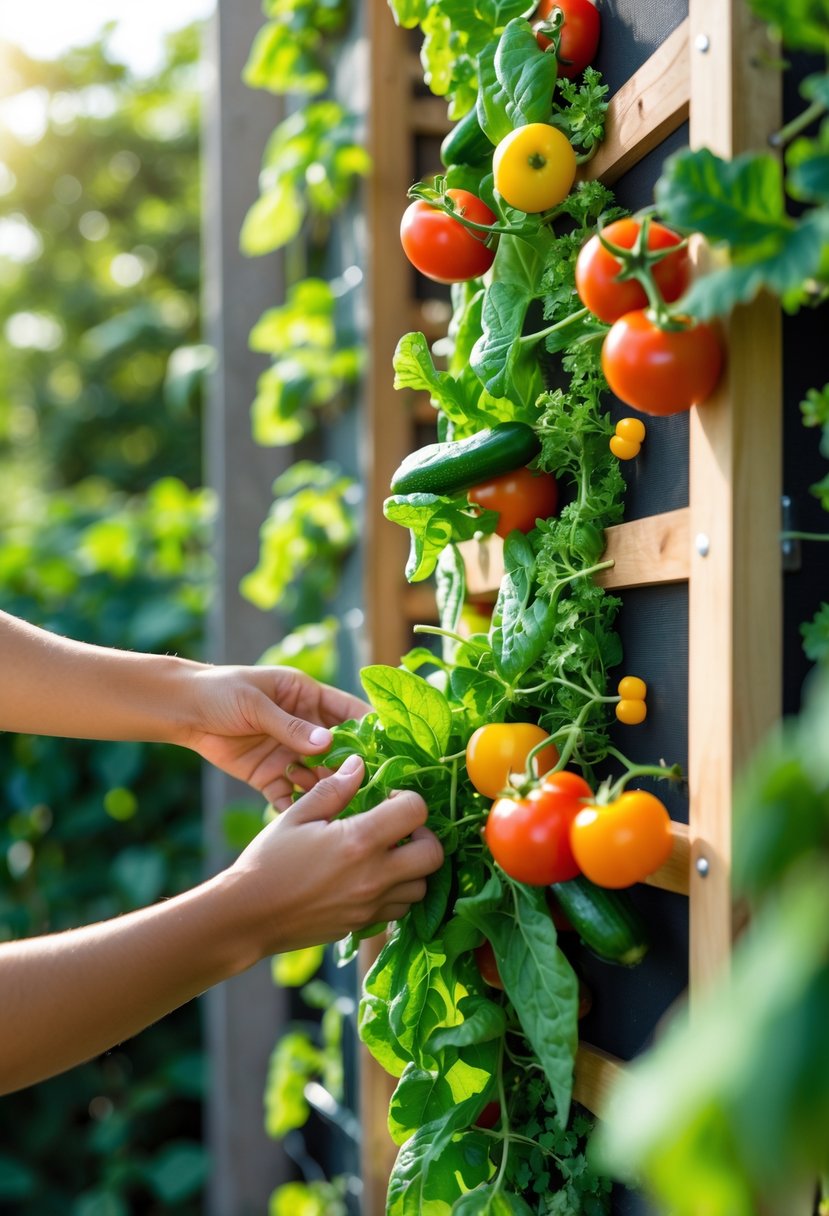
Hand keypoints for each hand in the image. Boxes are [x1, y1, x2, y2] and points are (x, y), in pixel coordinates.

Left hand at [183, 665, 369, 806]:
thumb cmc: (221, 692)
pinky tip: (302, 819)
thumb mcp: (257, 704)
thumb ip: (291, 726)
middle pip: (338, 751)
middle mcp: (303, 727)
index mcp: (306, 697)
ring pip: (317, 777)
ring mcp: (288, 753)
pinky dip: (295, 807)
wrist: (182, 711)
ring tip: (333, 806)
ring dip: (325, 791)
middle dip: (350, 769)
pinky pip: (288, 795)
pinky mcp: (269, 776)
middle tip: (365, 789)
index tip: (387, 749)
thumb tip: (328, 744)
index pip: (348, 712)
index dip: (368, 728)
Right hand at [228, 756, 443, 952]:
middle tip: (399, 829)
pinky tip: (373, 877)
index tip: (387, 800)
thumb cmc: (268, 861)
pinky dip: (397, 892)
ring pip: (421, 886)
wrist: (247, 917)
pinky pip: (400, 909)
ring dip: (413, 866)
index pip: (416, 811)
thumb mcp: (297, 816)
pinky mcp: (364, 924)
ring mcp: (371, 905)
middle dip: (424, 835)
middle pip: (434, 855)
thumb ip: (334, 789)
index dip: (408, 800)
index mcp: (358, 841)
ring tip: (386, 854)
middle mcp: (374, 876)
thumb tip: (360, 765)